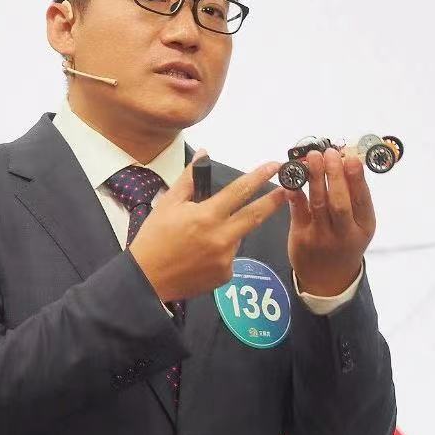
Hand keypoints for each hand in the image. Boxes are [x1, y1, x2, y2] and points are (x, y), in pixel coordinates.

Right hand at [130, 153, 287, 302]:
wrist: (146, 280)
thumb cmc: (154, 238)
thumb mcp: (168, 204)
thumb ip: (190, 178)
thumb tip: (204, 153)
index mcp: (206, 216)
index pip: (239, 191)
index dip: (259, 176)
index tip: (274, 166)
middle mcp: (221, 237)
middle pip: (256, 215)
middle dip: (273, 201)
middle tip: (287, 190)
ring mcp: (226, 259)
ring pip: (238, 236)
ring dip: (231, 230)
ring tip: (203, 237)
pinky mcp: (226, 275)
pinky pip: (230, 257)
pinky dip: (221, 251)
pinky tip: (201, 255)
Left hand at [287, 147, 376, 295]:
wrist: (328, 279)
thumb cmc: (345, 241)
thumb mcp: (359, 224)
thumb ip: (354, 197)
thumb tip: (346, 158)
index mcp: (364, 227)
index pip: (362, 199)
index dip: (356, 178)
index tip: (351, 158)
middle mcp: (345, 234)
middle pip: (339, 202)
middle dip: (334, 175)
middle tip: (329, 153)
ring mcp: (322, 237)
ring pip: (318, 204)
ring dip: (315, 178)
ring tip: (312, 157)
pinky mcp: (301, 238)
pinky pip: (298, 211)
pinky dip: (296, 192)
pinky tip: (293, 176)